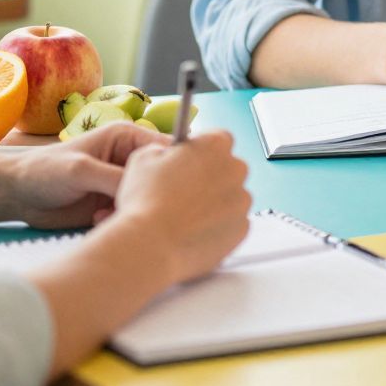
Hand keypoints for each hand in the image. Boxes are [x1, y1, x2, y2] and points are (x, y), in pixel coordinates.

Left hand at [8, 120, 164, 229]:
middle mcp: (129, 160)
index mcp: (127, 138)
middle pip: (160, 177)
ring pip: (146, 198)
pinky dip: (121, 219)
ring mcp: (122, 183)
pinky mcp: (114, 204)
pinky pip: (131, 214)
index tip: (168, 188)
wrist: (17, 195)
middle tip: (131, 205)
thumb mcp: (81, 170)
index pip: (165, 149)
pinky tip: (98, 219)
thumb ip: (115, 178)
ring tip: (105, 214)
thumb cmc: (44, 171)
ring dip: (132, 209)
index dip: (172, 167)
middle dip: (151, 193)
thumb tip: (147, 189)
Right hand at [106, 129, 251, 285]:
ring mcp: (242, 200)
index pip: (217, 139)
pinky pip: (232, 223)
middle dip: (210, 177)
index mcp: (215, 145)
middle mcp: (236, 169)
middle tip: (183, 192)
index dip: (200, 151)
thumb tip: (169, 155)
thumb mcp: (143, 158)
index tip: (188, 162)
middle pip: (227, 168)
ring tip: (184, 217)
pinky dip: (217, 227)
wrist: (150, 246)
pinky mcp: (242, 229)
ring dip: (214, 203)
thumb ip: (164, 150)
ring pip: (231, 197)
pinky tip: (193, 232)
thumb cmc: (145, 201)